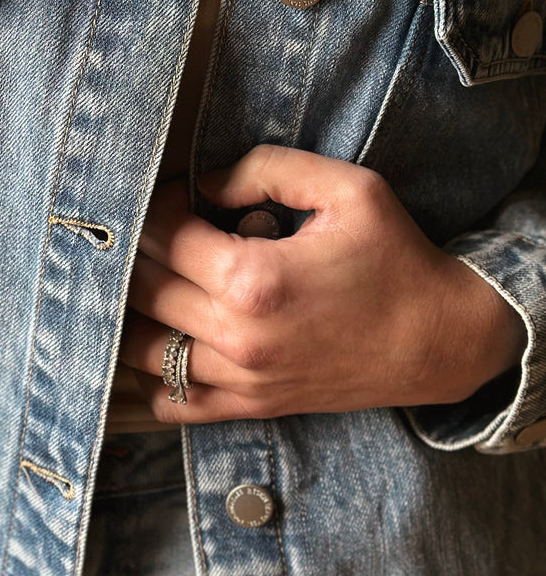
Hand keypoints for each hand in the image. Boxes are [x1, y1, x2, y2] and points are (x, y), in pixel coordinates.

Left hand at [118, 144, 527, 424]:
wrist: (440, 340)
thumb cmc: (395, 257)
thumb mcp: (346, 189)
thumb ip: (264, 169)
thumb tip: (201, 182)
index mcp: (254, 279)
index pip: (161, 236)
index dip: (158, 205)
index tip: (177, 195)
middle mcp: (238, 336)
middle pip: (142, 288)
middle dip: (142, 250)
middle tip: (165, 229)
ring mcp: (241, 379)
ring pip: (141, 348)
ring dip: (136, 309)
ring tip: (159, 278)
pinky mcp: (251, 406)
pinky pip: (171, 402)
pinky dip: (153, 373)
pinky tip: (169, 336)